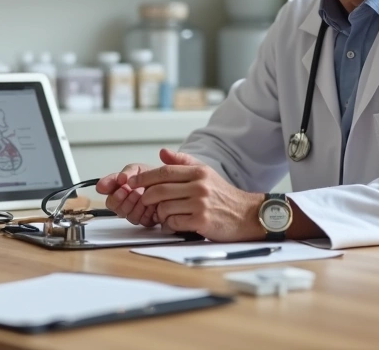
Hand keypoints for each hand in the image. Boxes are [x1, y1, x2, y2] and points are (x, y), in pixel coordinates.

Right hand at [96, 162, 159, 226]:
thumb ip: (125, 173)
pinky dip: (145, 211)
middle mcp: (125, 202)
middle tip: (128, 190)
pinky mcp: (145, 220)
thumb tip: (117, 180)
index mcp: (119, 190)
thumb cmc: (152, 176)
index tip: (120, 185)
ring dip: (133, 203)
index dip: (111, 190)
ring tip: (140, 194)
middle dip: (121, 197)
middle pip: (114, 206)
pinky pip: (141, 220)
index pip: (107, 194)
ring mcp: (134, 212)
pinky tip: (149, 203)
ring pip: (126, 214)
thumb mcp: (137, 168)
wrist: (170, 182)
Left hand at [128, 149, 263, 241]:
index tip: (132, 183)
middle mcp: (199, 186)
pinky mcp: (201, 221)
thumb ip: (183, 162)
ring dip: (160, 214)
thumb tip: (162, 152)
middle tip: (146, 202)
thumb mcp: (206, 173)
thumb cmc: (223, 195)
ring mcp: (200, 204)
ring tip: (165, 214)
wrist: (247, 215)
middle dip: (147, 197)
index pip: (164, 172)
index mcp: (199, 172)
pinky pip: (173, 223)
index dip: (145, 178)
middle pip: (159, 190)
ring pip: (164, 208)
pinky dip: (169, 225)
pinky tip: (175, 223)